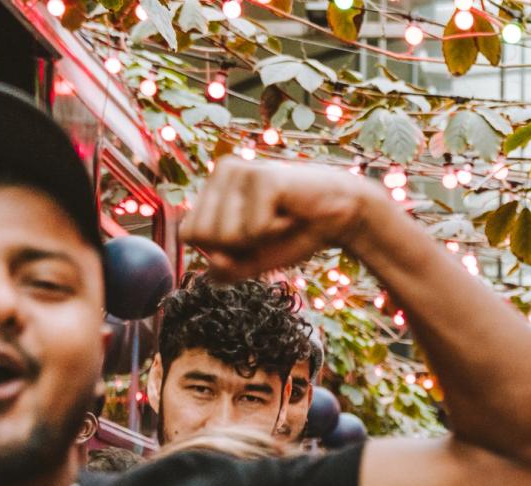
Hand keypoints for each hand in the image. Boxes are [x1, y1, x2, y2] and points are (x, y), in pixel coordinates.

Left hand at [181, 158, 380, 280]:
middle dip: (237, 247)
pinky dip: (275, 233)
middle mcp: (221, 172)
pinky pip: (252, 231)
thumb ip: (225, 269)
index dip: (221, 251)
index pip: (188, 235)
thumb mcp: (253, 259)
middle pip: (201, 236)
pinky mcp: (261, 178)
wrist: (341, 217)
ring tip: (279, 220)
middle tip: (268, 228)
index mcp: (212, 186)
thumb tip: (212, 263)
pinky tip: (291, 214)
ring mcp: (239, 171)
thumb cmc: (295, 235)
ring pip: (224, 236)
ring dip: (258, 241)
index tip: (252, 236)